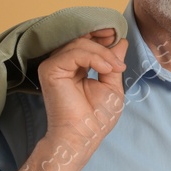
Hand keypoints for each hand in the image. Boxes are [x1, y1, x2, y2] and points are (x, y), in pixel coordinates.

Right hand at [37, 29, 128, 150]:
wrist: (84, 135)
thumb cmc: (97, 117)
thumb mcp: (112, 84)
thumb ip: (113, 61)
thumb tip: (121, 40)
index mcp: (76, 66)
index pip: (86, 39)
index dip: (101, 34)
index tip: (117, 37)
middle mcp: (63, 63)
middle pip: (83, 37)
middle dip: (104, 41)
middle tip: (118, 55)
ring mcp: (54, 65)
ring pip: (80, 43)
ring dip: (103, 53)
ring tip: (115, 69)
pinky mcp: (50, 70)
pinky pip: (74, 53)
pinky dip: (93, 58)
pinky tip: (104, 70)